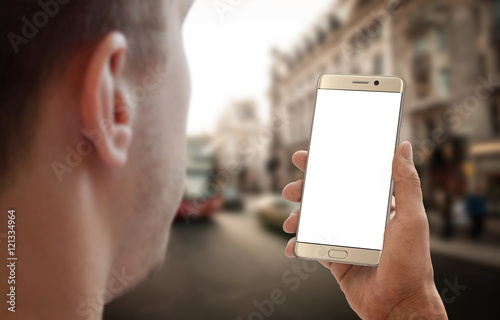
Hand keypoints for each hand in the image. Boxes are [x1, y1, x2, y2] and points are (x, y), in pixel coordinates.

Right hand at [282, 142, 447, 319]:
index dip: (327, 166)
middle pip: (325, 197)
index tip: (307, 158)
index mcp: (376, 207)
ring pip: (314, 220)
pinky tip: (291, 246)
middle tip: (292, 190)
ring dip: (297, 218)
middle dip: (304, 191)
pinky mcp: (334, 259)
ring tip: (290, 222)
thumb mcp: (411, 219)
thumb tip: (403, 149)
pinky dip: (297, 245)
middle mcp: (358, 220)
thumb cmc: (411, 264)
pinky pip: (311, 247)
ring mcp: (345, 239)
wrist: (398, 305)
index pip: (349, 178)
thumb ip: (407, 184)